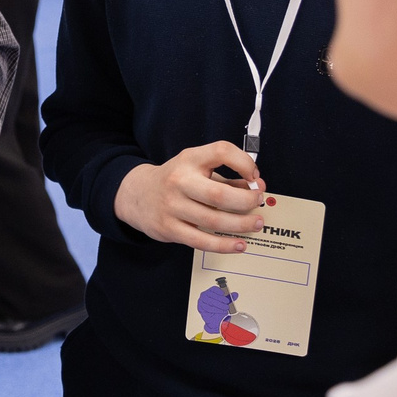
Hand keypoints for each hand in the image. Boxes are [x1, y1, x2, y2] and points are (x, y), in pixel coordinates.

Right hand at [112, 141, 267, 251]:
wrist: (138, 194)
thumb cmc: (176, 180)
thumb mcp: (198, 169)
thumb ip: (227, 177)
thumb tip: (256, 187)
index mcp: (190, 159)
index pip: (221, 151)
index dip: (243, 162)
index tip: (255, 176)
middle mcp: (180, 181)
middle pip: (219, 194)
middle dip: (246, 201)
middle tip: (258, 202)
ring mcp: (172, 206)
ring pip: (213, 220)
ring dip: (241, 224)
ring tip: (256, 224)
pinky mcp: (169, 228)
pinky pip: (202, 241)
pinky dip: (224, 245)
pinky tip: (239, 244)